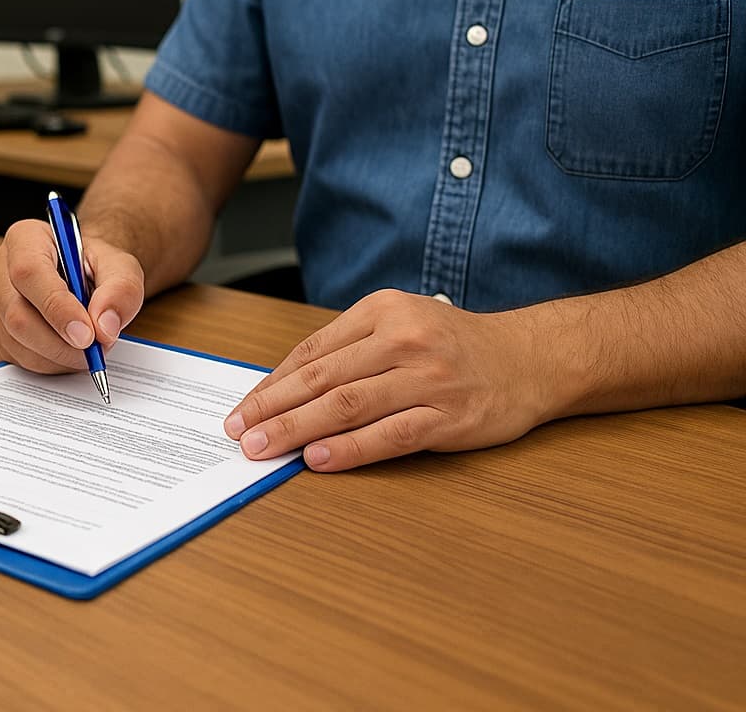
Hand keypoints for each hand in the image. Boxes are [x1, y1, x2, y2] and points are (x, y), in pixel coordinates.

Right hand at [0, 219, 144, 372]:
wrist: (80, 274)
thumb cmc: (93, 265)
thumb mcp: (120, 266)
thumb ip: (120, 290)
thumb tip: (104, 326)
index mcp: (25, 238)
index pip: (30, 273)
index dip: (57, 308)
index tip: (87, 335)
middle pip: (17, 314)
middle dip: (60, 343)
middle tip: (94, 352)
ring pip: (16, 341)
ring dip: (57, 357)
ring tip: (88, 349)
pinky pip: (17, 356)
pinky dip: (49, 363)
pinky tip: (69, 352)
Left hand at [224, 290, 557, 471]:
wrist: (532, 358)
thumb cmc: (453, 345)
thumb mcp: (400, 325)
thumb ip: (349, 351)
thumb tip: (283, 390)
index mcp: (382, 310)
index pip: (311, 352)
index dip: (271, 385)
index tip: (242, 409)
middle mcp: (403, 339)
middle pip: (321, 379)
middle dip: (272, 409)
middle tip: (238, 432)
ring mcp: (428, 377)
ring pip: (348, 406)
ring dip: (298, 430)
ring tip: (263, 449)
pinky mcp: (450, 415)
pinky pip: (391, 434)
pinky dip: (351, 449)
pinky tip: (319, 460)